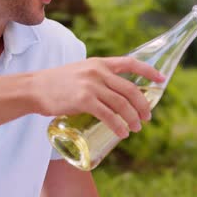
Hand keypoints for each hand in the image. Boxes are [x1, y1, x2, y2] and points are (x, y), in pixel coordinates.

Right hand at [31, 57, 164, 138]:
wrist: (34, 88)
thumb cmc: (57, 84)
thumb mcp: (81, 72)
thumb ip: (98, 78)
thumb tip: (116, 94)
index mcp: (100, 63)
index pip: (131, 63)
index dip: (149, 72)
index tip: (162, 80)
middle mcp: (98, 71)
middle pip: (130, 89)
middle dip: (143, 105)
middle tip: (147, 117)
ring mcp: (91, 85)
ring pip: (122, 104)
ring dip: (133, 118)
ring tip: (137, 128)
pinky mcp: (83, 100)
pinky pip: (108, 115)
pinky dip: (119, 126)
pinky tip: (123, 133)